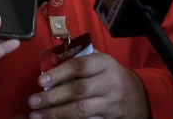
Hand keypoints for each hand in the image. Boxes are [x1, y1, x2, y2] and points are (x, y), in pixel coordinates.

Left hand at [27, 51, 148, 118]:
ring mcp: (109, 104)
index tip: (41, 80)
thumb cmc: (112, 75)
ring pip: (81, 110)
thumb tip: (51, 63)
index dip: (59, 73)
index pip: (79, 67)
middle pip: (78, 91)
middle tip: (33, 101)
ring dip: (57, 114)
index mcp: (105, 64)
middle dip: (53, 97)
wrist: (139, 97)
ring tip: (37, 116)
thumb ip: (81, 60)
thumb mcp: (102, 61)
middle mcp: (108, 83)